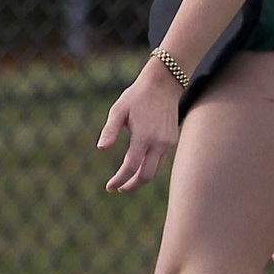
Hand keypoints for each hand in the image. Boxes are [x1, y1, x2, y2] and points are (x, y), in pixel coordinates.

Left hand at [96, 58, 182, 191]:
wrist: (163, 84)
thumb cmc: (136, 96)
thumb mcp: (118, 110)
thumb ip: (110, 130)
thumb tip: (101, 149)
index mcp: (144, 136)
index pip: (130, 167)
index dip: (119, 180)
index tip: (109, 187)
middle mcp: (159, 143)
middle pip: (146, 175)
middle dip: (132, 185)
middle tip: (119, 188)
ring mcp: (168, 143)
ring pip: (155, 171)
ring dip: (141, 179)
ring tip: (127, 181)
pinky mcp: (172, 141)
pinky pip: (161, 161)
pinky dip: (149, 169)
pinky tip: (139, 167)